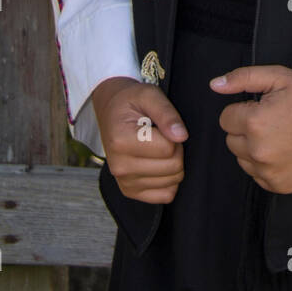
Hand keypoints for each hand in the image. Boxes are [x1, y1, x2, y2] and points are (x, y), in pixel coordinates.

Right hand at [91, 76, 188, 203]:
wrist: (110, 111)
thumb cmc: (131, 101)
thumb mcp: (149, 95)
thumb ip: (167, 114)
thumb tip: (182, 136)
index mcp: (121, 141)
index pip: (169, 149)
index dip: (175, 134)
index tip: (163, 125)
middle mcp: (120, 166)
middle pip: (173, 167)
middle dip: (176, 150)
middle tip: (164, 135)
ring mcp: (124, 182)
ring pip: (172, 182)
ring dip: (173, 164)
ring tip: (158, 147)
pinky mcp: (130, 191)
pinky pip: (165, 195)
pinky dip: (169, 180)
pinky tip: (158, 163)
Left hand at [210, 66, 291, 194]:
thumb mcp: (278, 76)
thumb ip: (242, 78)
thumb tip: (214, 85)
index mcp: (254, 122)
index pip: (226, 118)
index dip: (243, 110)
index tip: (263, 107)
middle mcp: (258, 151)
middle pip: (231, 140)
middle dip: (246, 129)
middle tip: (273, 120)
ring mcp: (269, 171)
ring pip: (242, 160)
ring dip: (253, 148)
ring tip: (280, 135)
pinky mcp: (280, 186)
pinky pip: (257, 176)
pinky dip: (265, 165)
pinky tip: (285, 152)